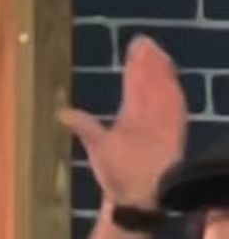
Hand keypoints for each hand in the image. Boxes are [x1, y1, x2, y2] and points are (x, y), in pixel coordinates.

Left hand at [64, 33, 186, 212]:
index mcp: (131, 115)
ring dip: (161, 72)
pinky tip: (171, 77)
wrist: (133, 196)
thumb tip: (61, 112)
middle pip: (149, 83)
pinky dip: (174, 93)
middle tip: (144, 41)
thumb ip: (83, 125)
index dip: (136, 65)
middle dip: (147, 62)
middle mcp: (147, 115)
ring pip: (163, 91)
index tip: (138, 45)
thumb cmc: (116, 174)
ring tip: (156, 52)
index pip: (135, 84)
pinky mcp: (173, 131)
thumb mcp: (96, 145)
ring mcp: (161, 122)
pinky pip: (176, 108)